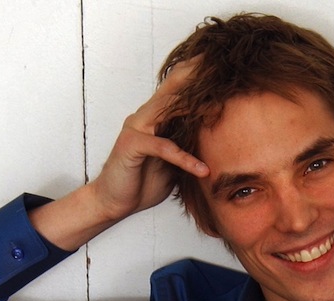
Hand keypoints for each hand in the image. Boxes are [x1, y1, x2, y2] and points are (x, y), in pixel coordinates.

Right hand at [30, 59, 208, 250]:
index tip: (219, 65)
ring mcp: (136, 128)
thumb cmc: (143, 182)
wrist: (114, 202)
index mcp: (154, 118)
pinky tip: (202, 170)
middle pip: (172, 90)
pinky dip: (185, 159)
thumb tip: (216, 142)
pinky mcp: (132, 146)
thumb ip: (187, 147)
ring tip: (219, 107)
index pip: (176, 89)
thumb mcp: (173, 163)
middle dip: (196, 78)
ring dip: (194, 109)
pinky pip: (164, 148)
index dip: (195, 75)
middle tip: (220, 66)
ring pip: (167, 110)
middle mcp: (144, 117)